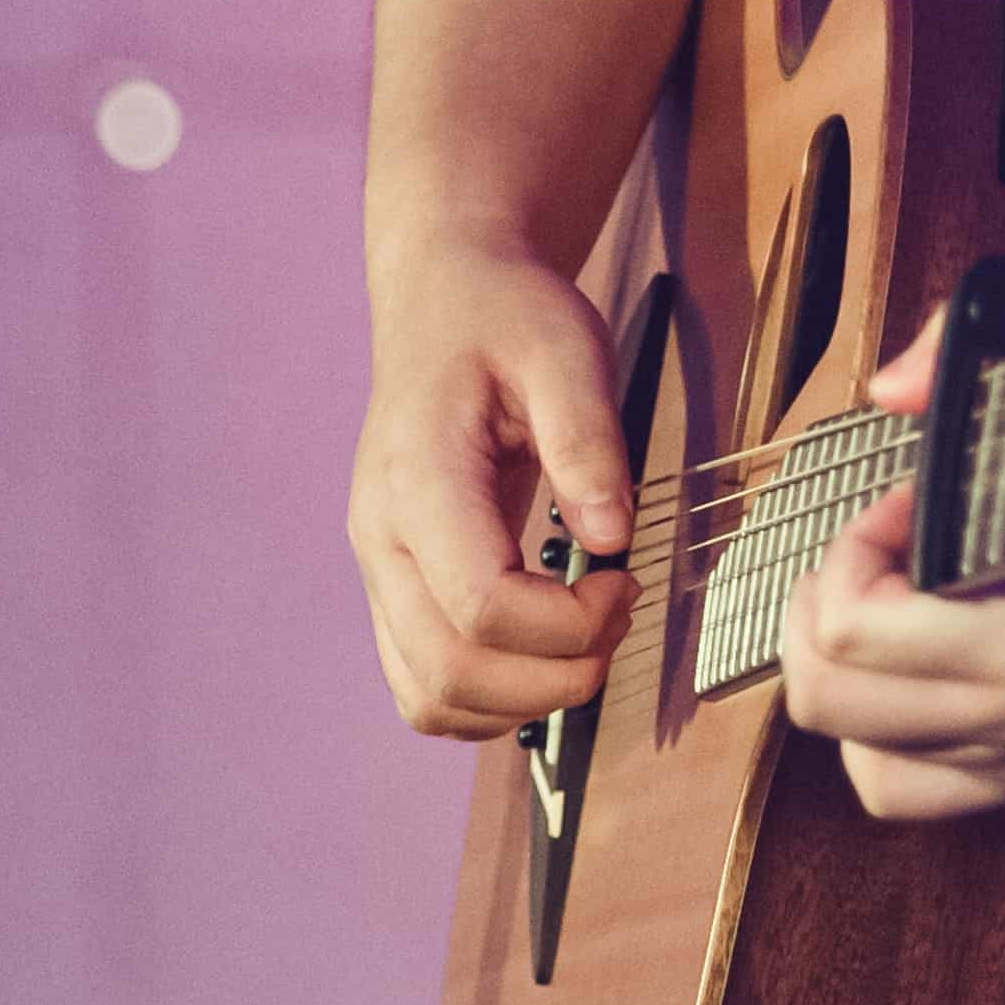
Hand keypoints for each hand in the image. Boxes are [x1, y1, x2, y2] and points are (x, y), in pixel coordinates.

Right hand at [350, 245, 643, 738]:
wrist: (445, 302)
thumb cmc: (505, 319)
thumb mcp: (566, 349)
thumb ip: (587, 441)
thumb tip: (611, 538)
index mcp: (418, 481)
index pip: (481, 608)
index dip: (568, 624)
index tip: (625, 578)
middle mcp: (381, 540)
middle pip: (447, 674)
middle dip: (552, 679)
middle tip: (616, 618)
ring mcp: (380, 571)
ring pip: (427, 699)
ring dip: (520, 702)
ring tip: (584, 635)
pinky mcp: (395, 588)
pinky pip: (425, 686)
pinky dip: (491, 697)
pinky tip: (546, 649)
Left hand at [781, 316, 1004, 820]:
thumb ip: (968, 362)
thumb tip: (887, 388)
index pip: (853, 622)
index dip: (857, 544)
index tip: (908, 502)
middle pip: (826, 694)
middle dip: (827, 607)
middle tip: (876, 558)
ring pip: (853, 751)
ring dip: (842, 676)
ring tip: (881, 617)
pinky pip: (898, 789)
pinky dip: (876, 738)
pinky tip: (904, 681)